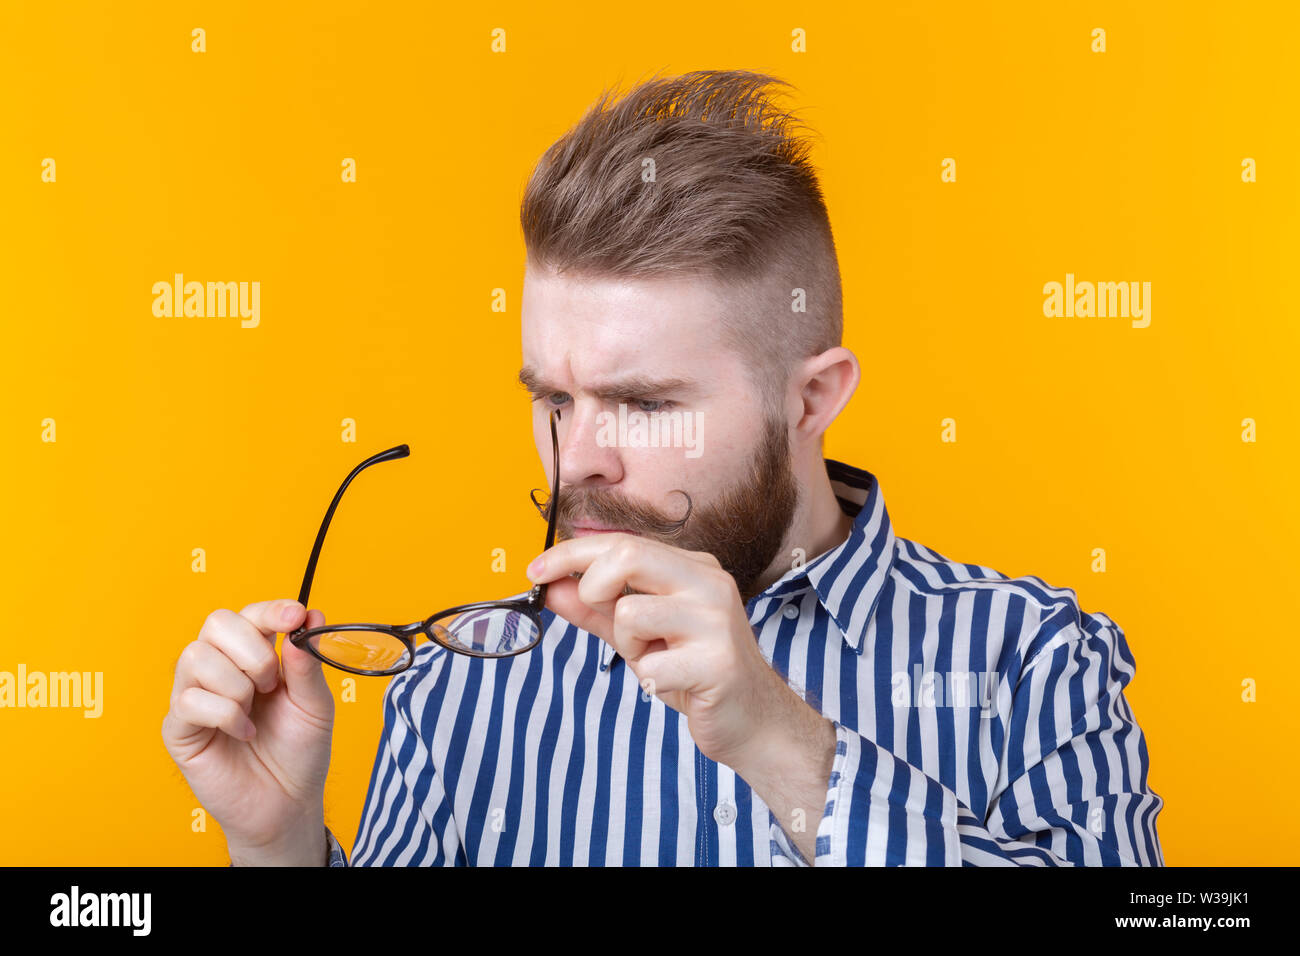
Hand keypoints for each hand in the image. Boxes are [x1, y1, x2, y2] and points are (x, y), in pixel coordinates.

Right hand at [161, 600, 334, 865]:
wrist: (288, 803)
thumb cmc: (300, 752)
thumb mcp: (315, 704)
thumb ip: (308, 663)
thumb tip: (310, 617)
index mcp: (254, 656)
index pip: (251, 614)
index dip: (271, 610)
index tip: (296, 616)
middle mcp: (220, 669)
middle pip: (216, 623)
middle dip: (252, 650)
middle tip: (271, 684)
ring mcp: (195, 696)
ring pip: (196, 657)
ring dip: (237, 684)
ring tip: (255, 712)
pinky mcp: (178, 728)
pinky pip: (188, 700)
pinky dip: (225, 715)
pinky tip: (244, 734)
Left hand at [525, 534, 817, 778]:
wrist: (753, 720)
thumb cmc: (695, 671)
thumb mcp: (639, 635)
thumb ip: (595, 609)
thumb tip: (550, 587)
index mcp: (692, 567)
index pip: (621, 542)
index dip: (571, 554)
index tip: (535, 571)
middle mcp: (709, 582)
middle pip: (628, 555)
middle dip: (593, 587)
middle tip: (600, 615)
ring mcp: (716, 620)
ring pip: (632, 613)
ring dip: (628, 646)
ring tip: (656, 659)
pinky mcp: (718, 662)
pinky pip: (651, 665)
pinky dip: (650, 679)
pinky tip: (675, 682)